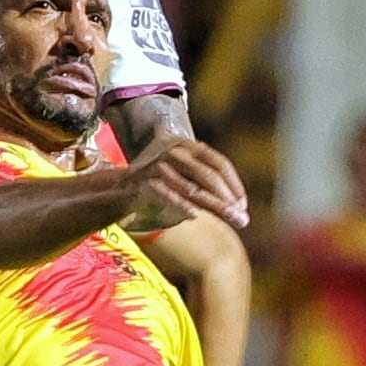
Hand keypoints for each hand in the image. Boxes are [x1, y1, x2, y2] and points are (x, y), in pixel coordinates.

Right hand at [113, 140, 249, 231]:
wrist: (122, 183)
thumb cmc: (160, 179)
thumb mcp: (184, 172)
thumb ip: (205, 182)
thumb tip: (237, 205)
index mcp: (189, 146)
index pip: (219, 163)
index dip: (235, 184)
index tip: (244, 204)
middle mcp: (176, 152)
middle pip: (209, 176)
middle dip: (228, 199)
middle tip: (242, 218)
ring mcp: (160, 166)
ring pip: (192, 188)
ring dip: (214, 206)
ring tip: (228, 218)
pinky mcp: (146, 182)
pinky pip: (168, 195)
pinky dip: (182, 206)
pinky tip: (194, 216)